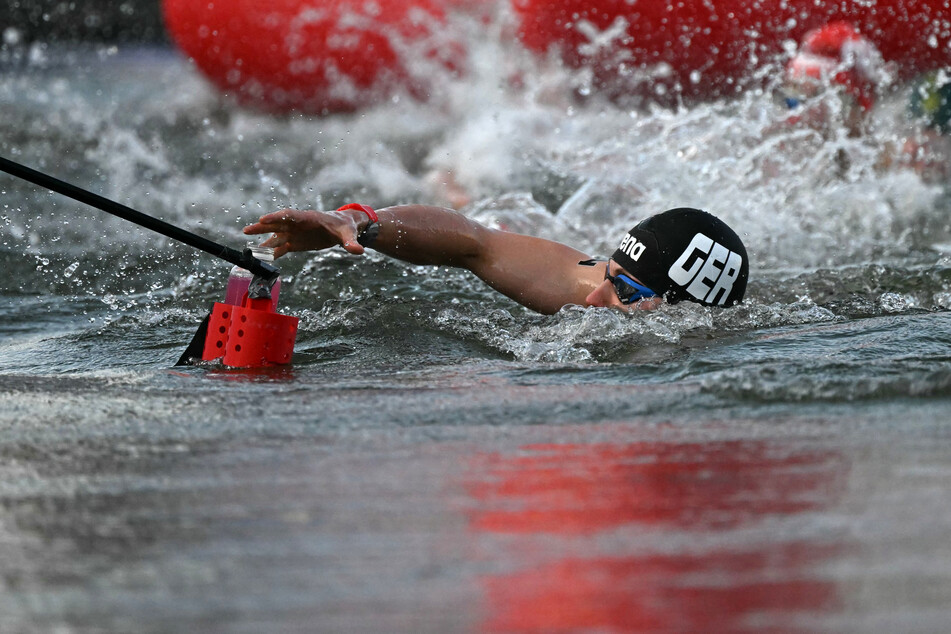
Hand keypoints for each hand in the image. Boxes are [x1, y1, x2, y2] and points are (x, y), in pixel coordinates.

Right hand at [242, 208, 365, 256]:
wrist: (344, 228)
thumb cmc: (346, 227)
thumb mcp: (349, 234)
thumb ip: (351, 243)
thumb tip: (358, 251)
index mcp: (309, 218)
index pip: (290, 215)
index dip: (276, 217)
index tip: (263, 219)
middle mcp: (298, 225)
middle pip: (278, 224)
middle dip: (262, 227)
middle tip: (247, 229)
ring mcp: (295, 233)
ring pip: (276, 236)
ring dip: (263, 241)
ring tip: (249, 248)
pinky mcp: (296, 242)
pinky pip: (281, 247)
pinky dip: (272, 253)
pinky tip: (262, 258)